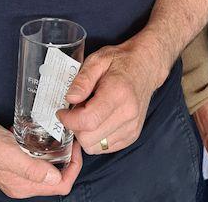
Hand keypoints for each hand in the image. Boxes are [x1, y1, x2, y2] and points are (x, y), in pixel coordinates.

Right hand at [0, 115, 81, 197]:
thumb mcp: (7, 154)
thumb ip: (30, 169)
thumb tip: (55, 178)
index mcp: (22, 186)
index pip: (60, 186)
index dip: (74, 168)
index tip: (76, 147)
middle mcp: (22, 183)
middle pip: (57, 180)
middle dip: (69, 161)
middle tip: (72, 138)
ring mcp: (19, 173)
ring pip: (49, 170)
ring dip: (59, 155)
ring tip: (63, 136)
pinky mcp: (15, 162)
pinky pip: (38, 161)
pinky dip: (47, 151)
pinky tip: (47, 136)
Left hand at [58, 39, 164, 154]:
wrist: (146, 66)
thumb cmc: (120, 61)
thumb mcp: (97, 60)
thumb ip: (82, 79)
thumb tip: (69, 98)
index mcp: (118, 93)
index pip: (88, 121)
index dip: (69, 120)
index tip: (62, 111)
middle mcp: (128, 113)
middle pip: (89, 138)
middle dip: (75, 127)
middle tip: (76, 110)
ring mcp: (132, 127)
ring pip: (95, 147)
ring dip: (85, 134)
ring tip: (88, 114)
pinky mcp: (132, 135)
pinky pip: (105, 148)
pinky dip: (96, 138)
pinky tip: (98, 121)